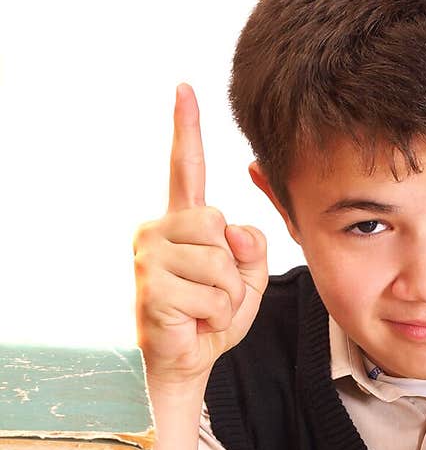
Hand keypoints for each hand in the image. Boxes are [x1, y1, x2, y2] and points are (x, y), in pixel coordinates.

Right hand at [133, 83, 268, 389]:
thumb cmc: (213, 315)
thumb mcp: (248, 277)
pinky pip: (212, 296)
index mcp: (181, 220)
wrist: (187, 360)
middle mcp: (157, 229)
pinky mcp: (152, 289)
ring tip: (203, 308)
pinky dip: (216, 316)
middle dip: (232, 268)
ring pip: (219, 263)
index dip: (186, 128)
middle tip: (212, 292)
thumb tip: (231, 229)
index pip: (185, 168)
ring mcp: (149, 259)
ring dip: (226, 296)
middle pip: (218, 224)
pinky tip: (195, 322)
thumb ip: (252, 247)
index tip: (185, 88)